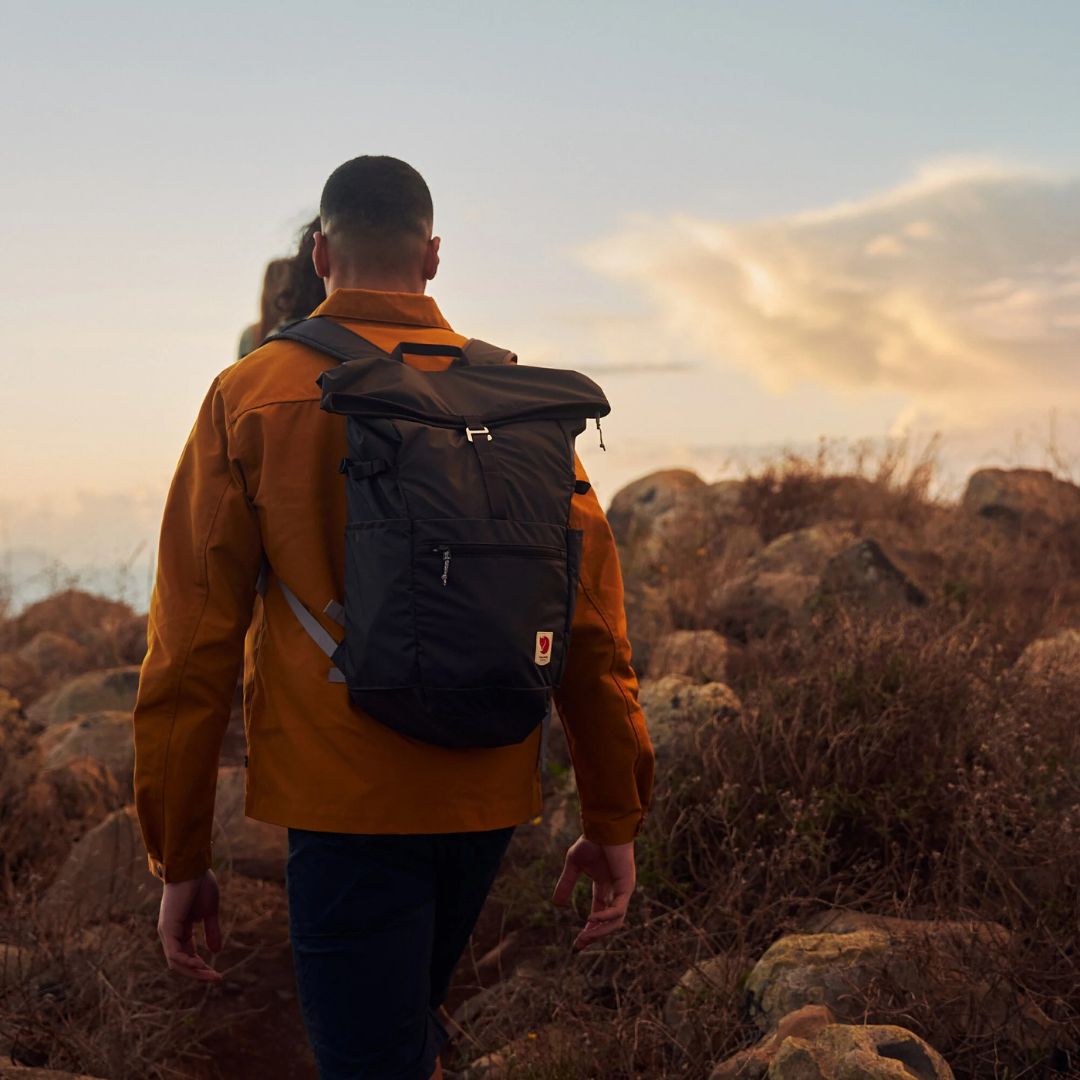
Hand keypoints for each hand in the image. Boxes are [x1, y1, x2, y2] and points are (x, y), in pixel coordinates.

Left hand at [157, 869, 223, 982]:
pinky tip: (200, 964)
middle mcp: (170, 934)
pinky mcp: (168, 927)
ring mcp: (167, 931)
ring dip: (194, 971)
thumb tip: (216, 952)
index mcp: (179, 930)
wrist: (192, 867)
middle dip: (198, 973)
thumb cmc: (200, 885)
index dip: (201, 966)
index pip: (187, 955)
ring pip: (176, 962)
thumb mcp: (210, 912)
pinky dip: (187, 962)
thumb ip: (211, 931)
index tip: (217, 974)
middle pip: (180, 963)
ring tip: (211, 975)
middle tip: (216, 979)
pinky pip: (174, 953)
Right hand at [552, 835, 635, 949]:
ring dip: (600, 931)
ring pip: (616, 921)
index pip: (598, 914)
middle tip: (579, 945)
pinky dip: (606, 917)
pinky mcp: (626, 886)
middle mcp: (615, 891)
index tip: (576, 945)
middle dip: (593, 935)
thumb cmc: (590, 842)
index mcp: (604, 887)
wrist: (602, 828)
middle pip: (607, 922)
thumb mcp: (573, 865)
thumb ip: (566, 884)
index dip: (589, 930)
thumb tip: (556, 904)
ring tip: (585, 936)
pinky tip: (591, 918)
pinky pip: (618, 909)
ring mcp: (622, 890)